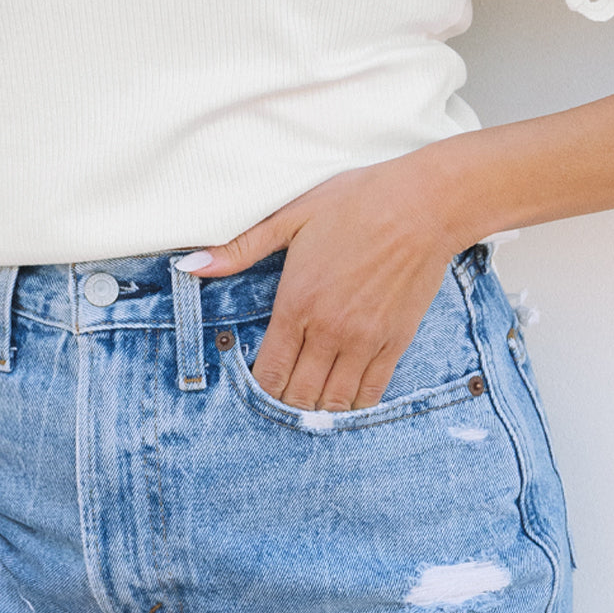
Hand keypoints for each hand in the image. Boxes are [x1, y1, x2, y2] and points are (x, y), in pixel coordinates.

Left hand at [179, 153, 463, 410]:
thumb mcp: (291, 217)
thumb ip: (240, 248)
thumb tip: (190, 265)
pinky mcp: (396, 342)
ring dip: (316, 409)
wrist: (423, 204)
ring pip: (334, 403)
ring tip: (306, 403)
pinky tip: (342, 400)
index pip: (269, 372)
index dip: (257, 388)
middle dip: (283, 404)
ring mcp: (365, 341)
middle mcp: (329, 331)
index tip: (253, 383)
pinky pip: (371, 394)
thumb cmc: (355, 203)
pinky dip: (353, 405)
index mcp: (298, 303)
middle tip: (277, 398)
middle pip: (298, 396)